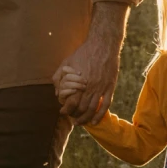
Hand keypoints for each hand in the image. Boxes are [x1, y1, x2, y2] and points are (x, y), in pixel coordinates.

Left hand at [55, 4, 126, 123]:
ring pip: (92, 109)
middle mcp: (89, 88)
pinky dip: (99, 115)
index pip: (71, 103)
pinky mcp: (110, 87)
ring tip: (80, 122)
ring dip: (85, 119)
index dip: (66, 110)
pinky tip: (94, 121)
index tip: (62, 112)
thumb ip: (58, 77)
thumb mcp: (67, 62)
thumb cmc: (83, 52)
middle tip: (71, 119)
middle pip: (81, 109)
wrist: (102, 45)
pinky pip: (105, 105)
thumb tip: (56, 92)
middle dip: (75, 116)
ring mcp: (100, 88)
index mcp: (78, 82)